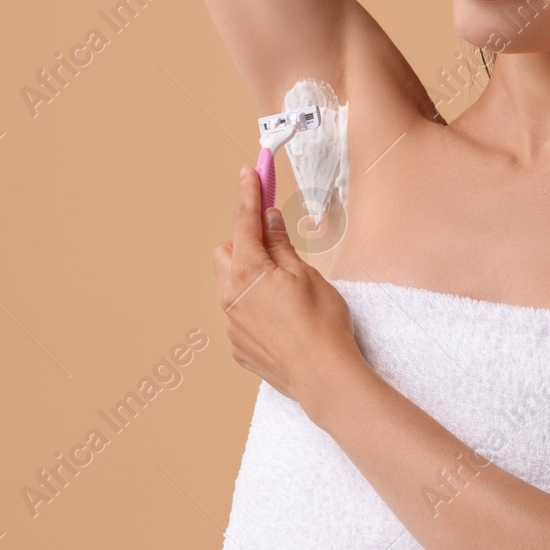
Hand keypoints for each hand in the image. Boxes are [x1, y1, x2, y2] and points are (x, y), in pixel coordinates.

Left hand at [213, 165, 365, 412]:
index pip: (243, 222)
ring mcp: (231, 324)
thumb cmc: (321, 323)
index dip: (248, 194)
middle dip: (245, 243)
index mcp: (247, 271)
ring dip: (248, 276)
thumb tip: (268, 220)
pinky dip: (253, 306)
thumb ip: (281, 245)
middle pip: (226, 253)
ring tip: (282, 289)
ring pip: (229, 285)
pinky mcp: (237, 346)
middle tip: (275, 246)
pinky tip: (281, 317)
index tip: (249, 173)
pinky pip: (238, 314)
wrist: (323, 376)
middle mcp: (229, 296)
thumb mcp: (305, 274)